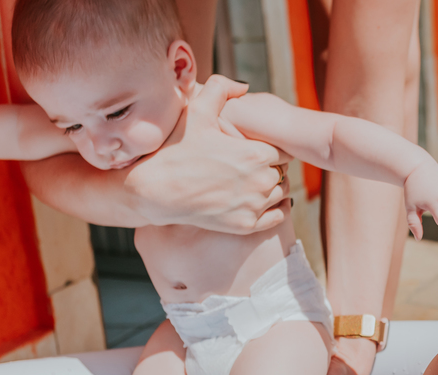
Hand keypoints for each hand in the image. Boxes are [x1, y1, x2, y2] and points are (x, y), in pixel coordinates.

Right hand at [128, 76, 290, 232]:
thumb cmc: (175, 149)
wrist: (155, 190)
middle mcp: (261, 181)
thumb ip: (221, 89)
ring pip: (281, 193)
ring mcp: (255, 205)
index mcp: (256, 153)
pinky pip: (277, 216)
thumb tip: (244, 86)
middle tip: (249, 165)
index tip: (253, 148)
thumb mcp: (196, 111)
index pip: (283, 150)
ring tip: (250, 181)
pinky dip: (272, 208)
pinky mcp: (247, 225)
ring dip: (271, 187)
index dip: (269, 147)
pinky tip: (256, 200)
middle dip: (270, 167)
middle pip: (282, 172)